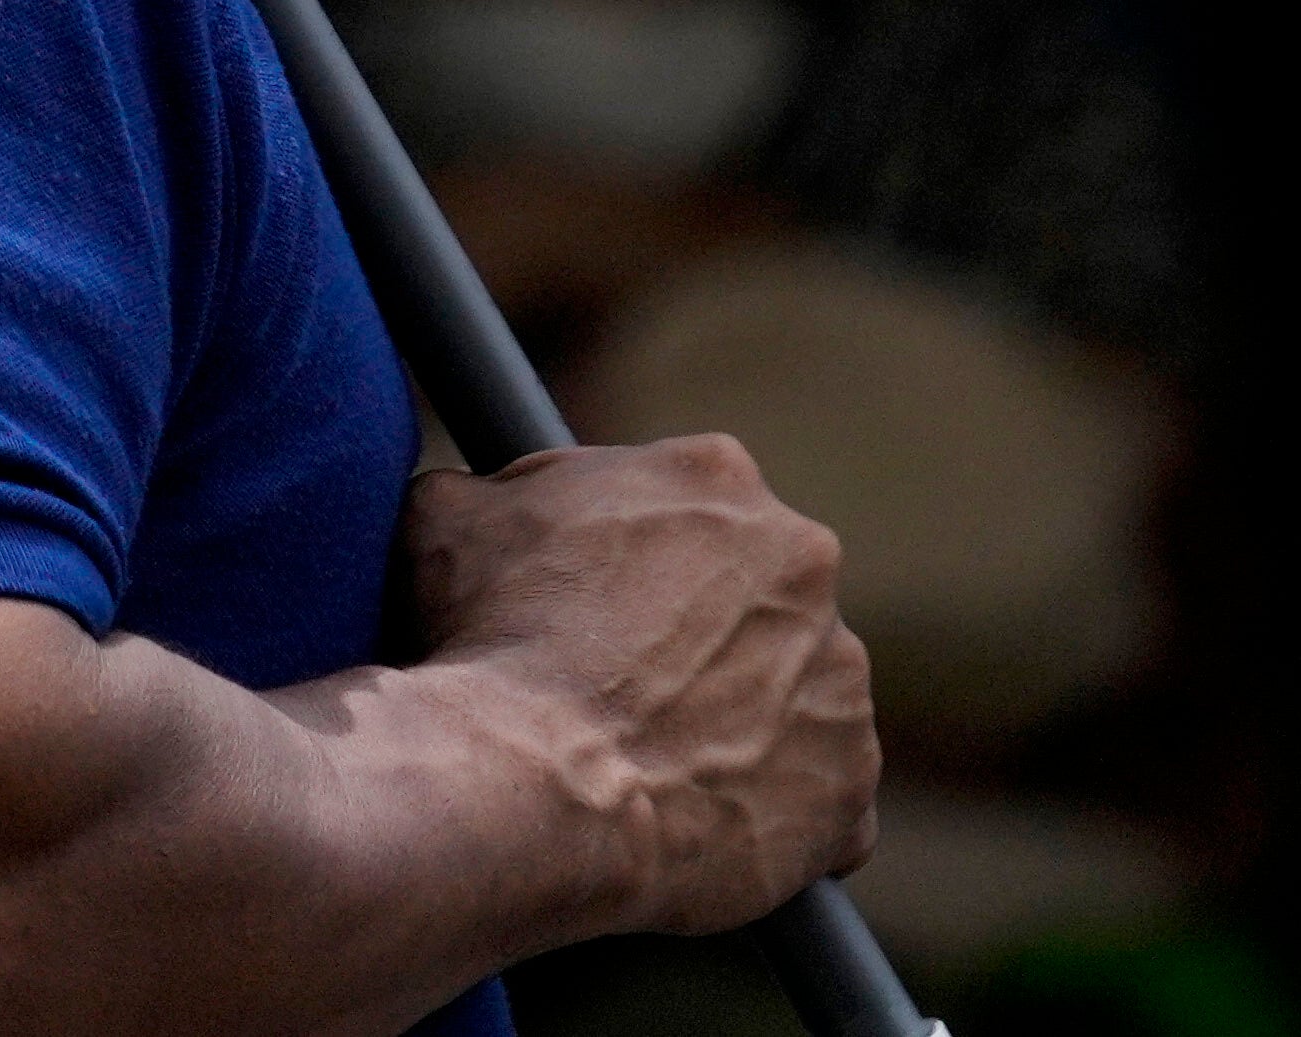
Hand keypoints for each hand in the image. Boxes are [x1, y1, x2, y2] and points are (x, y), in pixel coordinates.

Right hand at [395, 432, 878, 938]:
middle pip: (760, 595)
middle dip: (704, 633)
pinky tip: (695, 822)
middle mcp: (806, 567)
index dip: (634, 555)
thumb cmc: (481, 637)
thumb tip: (496, 503)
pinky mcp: (851, 794)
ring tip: (648, 760)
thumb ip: (500, 493)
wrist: (526, 784)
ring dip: (741, 720)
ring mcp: (841, 685)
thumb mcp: (450, 512)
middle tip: (622, 682)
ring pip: (795, 697)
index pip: (689, 503)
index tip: (593, 599)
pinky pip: (818, 804)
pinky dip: (768, 814)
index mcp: (715, 478)